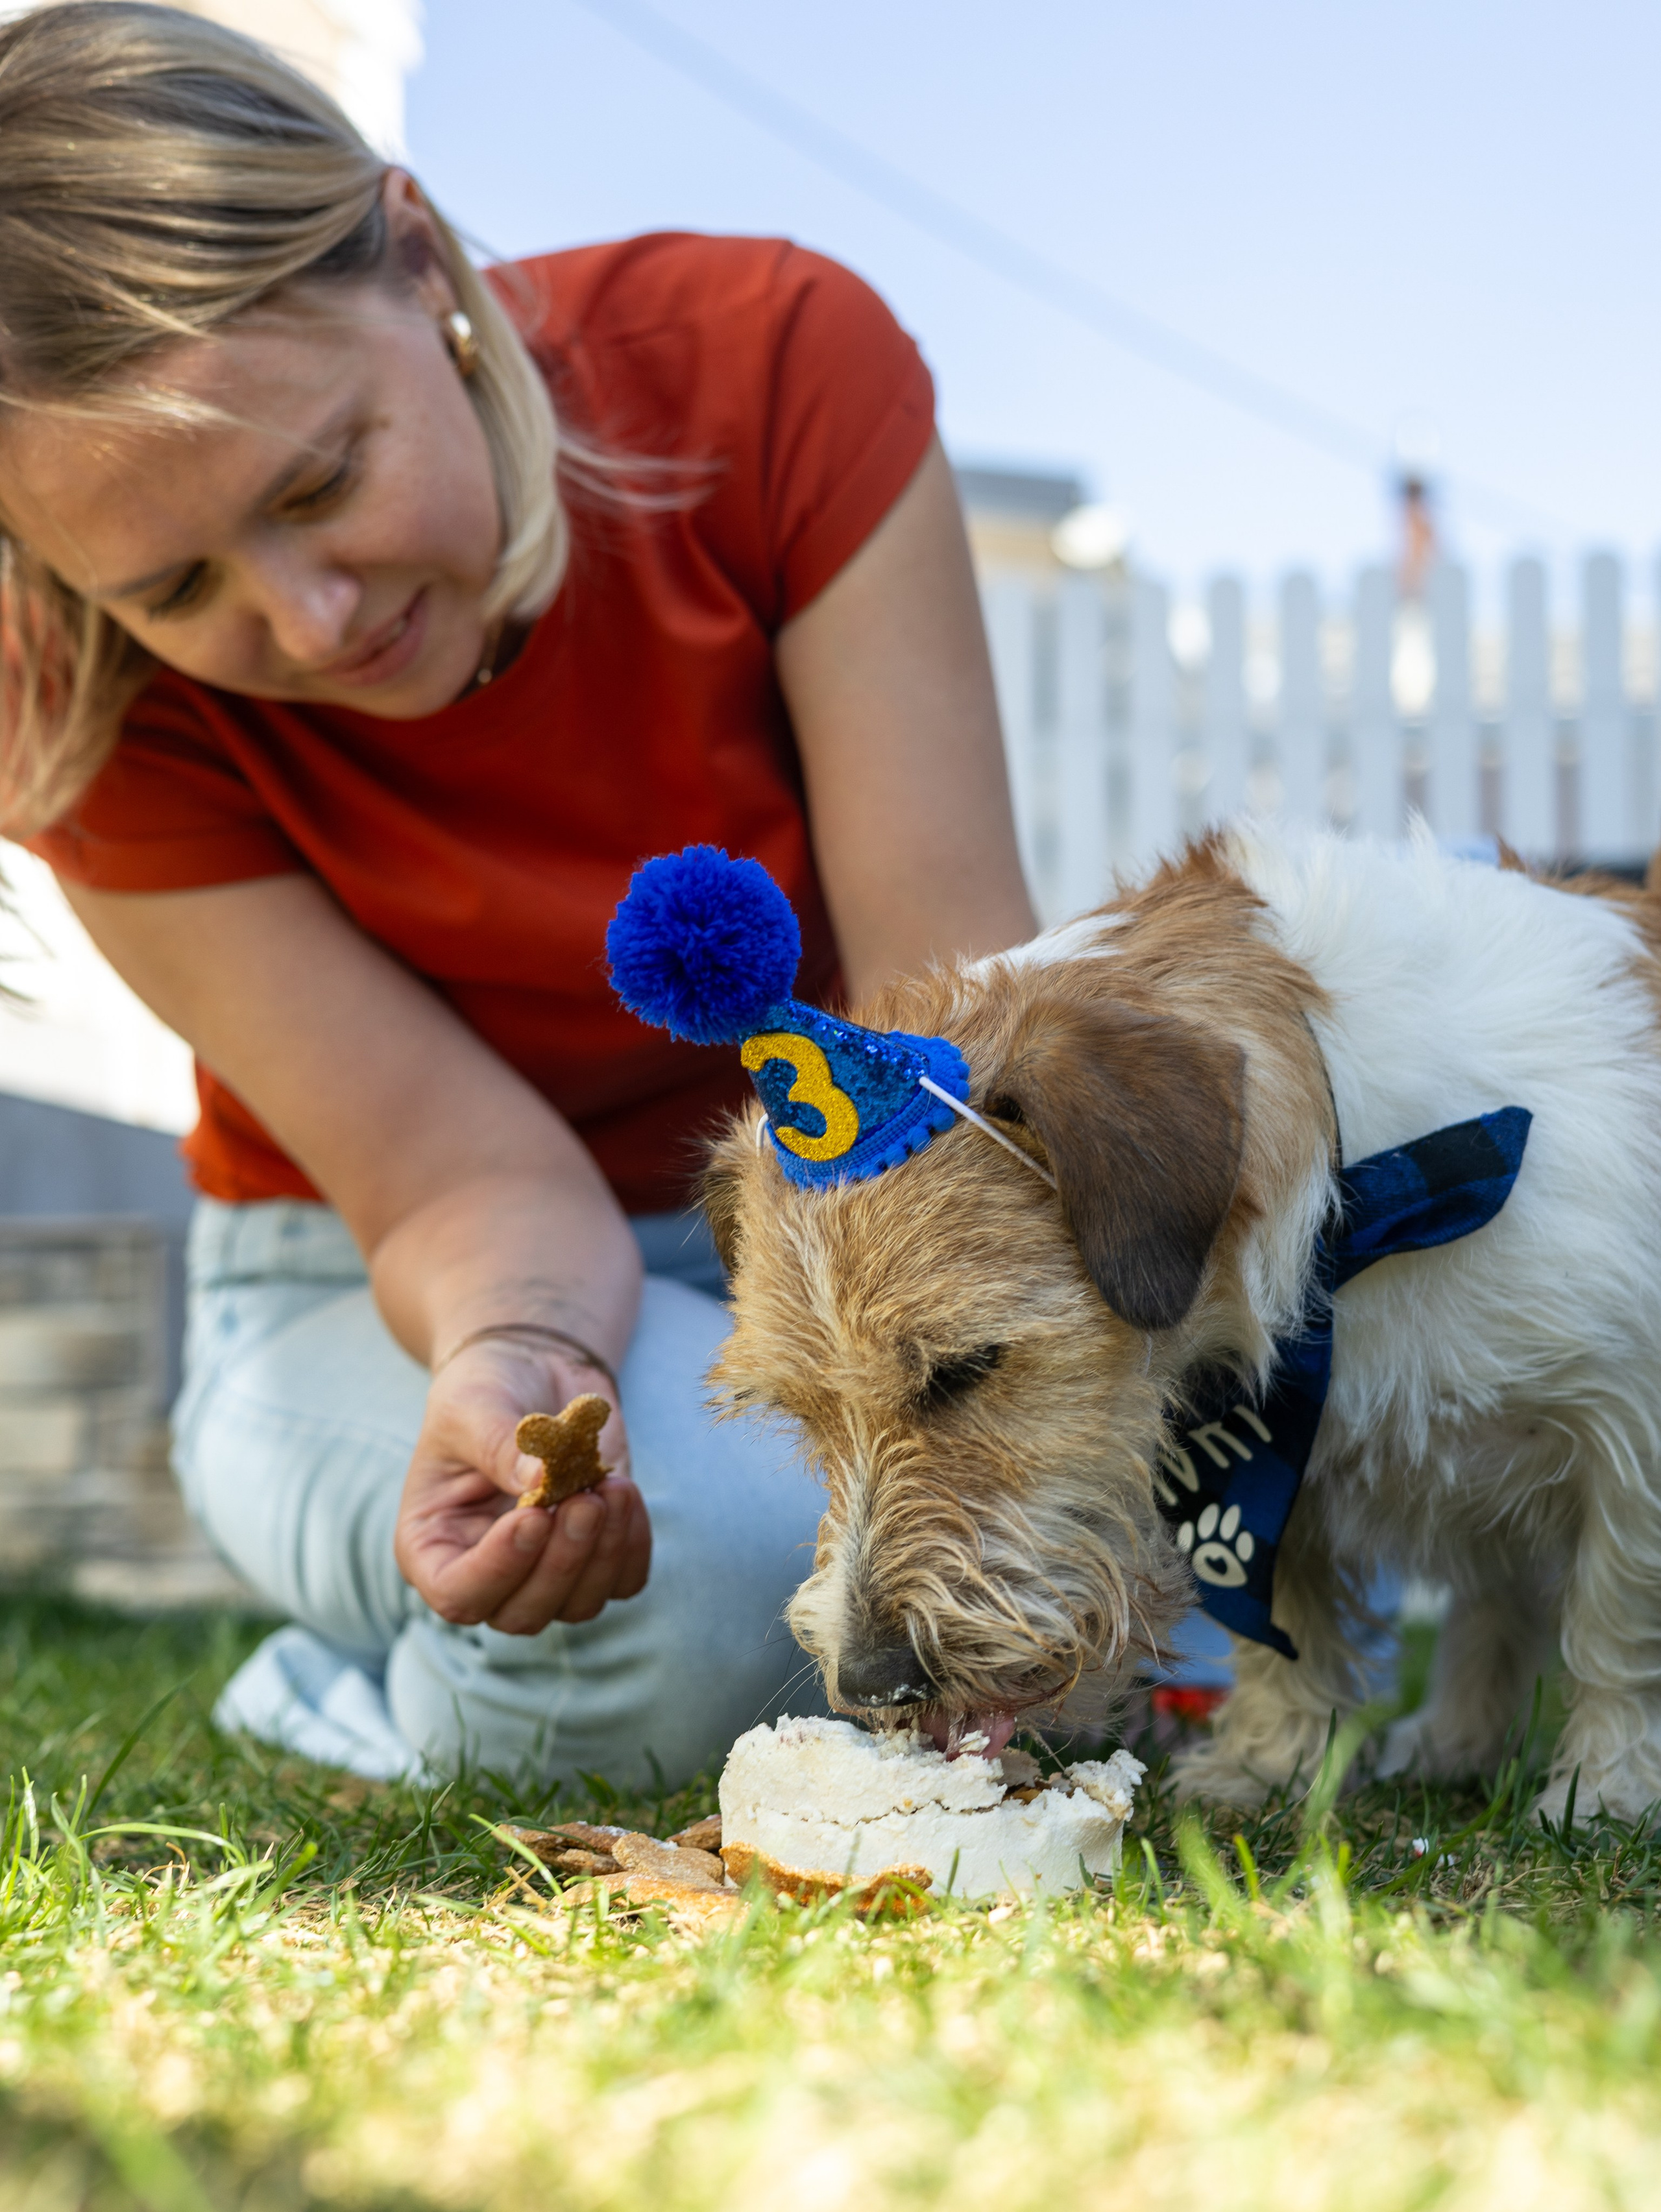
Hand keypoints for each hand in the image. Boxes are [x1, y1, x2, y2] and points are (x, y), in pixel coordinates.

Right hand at [393, 1337, 650, 1632]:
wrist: (531, 1370)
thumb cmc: (484, 1389)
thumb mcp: (473, 1407)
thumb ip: (500, 1446)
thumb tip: (542, 1480)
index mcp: (432, 1547)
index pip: (458, 1594)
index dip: (498, 1569)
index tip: (533, 1514)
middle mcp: (486, 1572)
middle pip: (523, 1613)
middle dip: (562, 1562)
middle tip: (585, 1499)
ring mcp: (543, 1569)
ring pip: (578, 1605)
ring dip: (603, 1553)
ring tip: (610, 1487)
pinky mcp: (593, 1553)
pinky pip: (623, 1580)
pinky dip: (632, 1545)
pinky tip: (625, 1492)